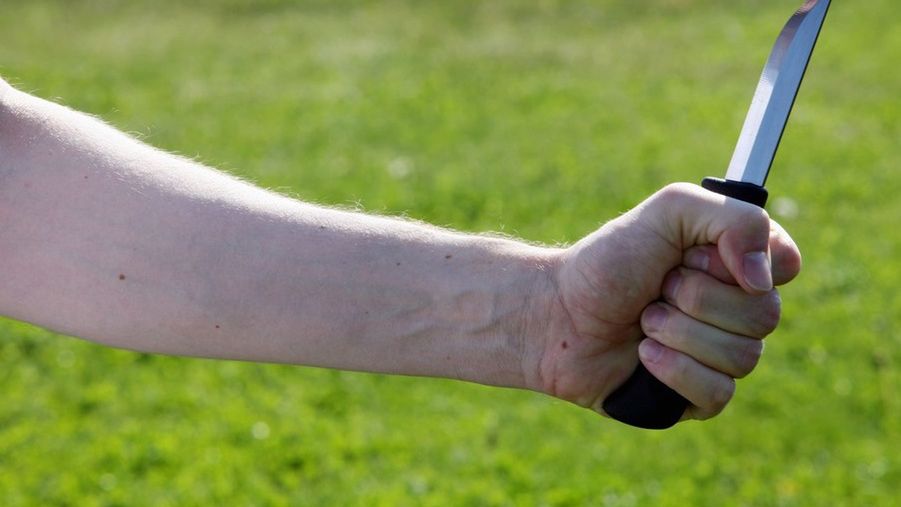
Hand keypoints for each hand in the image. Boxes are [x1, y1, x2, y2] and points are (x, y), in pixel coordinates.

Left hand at [525, 183, 801, 421]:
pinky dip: (675, 370)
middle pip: (765, 315)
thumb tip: (766, 277)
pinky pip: (719, 393)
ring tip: (643, 320)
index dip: (744, 264)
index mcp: (734, 262)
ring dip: (680, 333)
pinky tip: (642, 355)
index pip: (786, 265)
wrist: (554, 315)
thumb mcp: (668, 212)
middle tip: (657, 288)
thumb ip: (733, 219)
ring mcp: (717, 354)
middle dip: (697, 298)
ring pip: (745, 358)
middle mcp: (734, 308)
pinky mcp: (696, 396)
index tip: (695, 256)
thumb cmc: (606, 263)